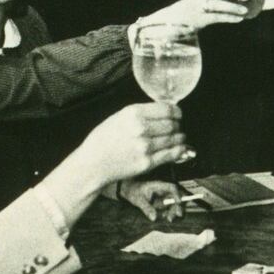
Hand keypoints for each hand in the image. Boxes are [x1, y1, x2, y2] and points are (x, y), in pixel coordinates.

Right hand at [73, 103, 189, 184]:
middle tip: (178, 127)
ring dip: (180, 137)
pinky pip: (171, 154)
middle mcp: (141, 128)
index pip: (167, 109)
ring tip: (180, 137)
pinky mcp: (147, 162)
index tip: (178, 114)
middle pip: (172, 124)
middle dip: (178, 125)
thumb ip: (141, 113)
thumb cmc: (103, 140)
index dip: (176, 112)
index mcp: (133, 113)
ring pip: (175, 138)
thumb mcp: (119, 117)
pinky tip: (180, 148)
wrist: (93, 164)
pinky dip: (180, 150)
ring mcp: (145, 146)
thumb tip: (163, 110)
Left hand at [117, 178, 184, 221]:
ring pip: (175, 203)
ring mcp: (164, 196)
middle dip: (179, 205)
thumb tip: (154, 218)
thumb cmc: (133, 191)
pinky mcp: (163, 202)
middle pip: (177, 196)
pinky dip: (170, 213)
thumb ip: (146, 208)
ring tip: (169, 219)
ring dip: (175, 211)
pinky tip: (165, 217)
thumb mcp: (138, 199)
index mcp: (159, 185)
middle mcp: (164, 190)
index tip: (179, 202)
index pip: (172, 187)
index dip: (177, 194)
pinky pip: (170, 208)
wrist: (129, 189)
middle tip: (178, 215)